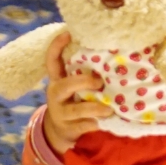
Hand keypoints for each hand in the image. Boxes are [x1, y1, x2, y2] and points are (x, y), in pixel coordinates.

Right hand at [40, 30, 105, 154]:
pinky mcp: (69, 128)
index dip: (57, 46)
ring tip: (109, 109)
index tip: (68, 33)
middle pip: (64, 86)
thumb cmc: (74, 99)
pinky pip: (82, 126)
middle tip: (100, 82)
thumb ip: (85, 73)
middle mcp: (55, 94)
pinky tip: (103, 123)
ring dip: (94, 108)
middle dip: (83, 82)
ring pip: (76, 110)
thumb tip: (113, 53)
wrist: (60, 131)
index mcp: (57, 79)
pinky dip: (94, 124)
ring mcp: (61, 112)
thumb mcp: (73, 86)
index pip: (51, 60)